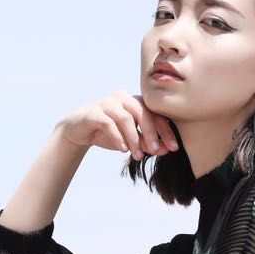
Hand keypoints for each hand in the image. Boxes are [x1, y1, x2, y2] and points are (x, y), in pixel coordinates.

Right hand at [58, 90, 179, 159]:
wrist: (80, 132)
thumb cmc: (109, 134)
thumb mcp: (131, 141)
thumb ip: (147, 143)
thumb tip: (166, 150)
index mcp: (135, 102)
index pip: (155, 114)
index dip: (166, 130)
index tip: (174, 147)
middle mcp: (123, 98)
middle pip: (142, 113)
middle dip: (151, 133)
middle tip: (156, 151)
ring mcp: (108, 103)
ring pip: (126, 118)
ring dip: (134, 139)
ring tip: (138, 155)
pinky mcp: (95, 112)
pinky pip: (109, 123)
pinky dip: (118, 137)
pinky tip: (123, 149)